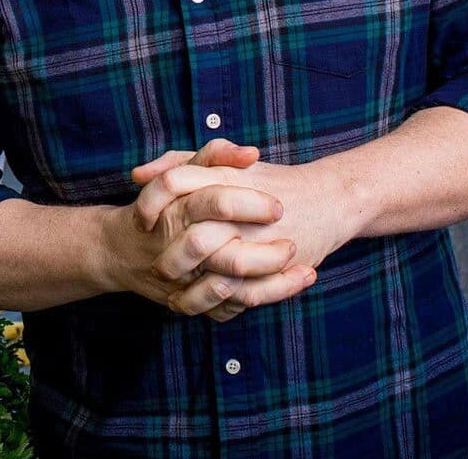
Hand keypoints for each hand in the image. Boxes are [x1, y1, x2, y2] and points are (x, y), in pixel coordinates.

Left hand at [132, 141, 353, 320]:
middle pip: (194, 241)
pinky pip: (243, 295)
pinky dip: (219, 304)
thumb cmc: (271, 180)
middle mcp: (242, 210)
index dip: (150, 206)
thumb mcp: (224, 163)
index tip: (140, 224)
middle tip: (155, 269)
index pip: (173, 185)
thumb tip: (136, 176)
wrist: (331, 198)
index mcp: (226, 177)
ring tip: (174, 296)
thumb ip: (178, 163)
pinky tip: (205, 305)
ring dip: (192, 291)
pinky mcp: (279, 269)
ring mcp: (262, 243)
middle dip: (170, 260)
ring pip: (218, 276)